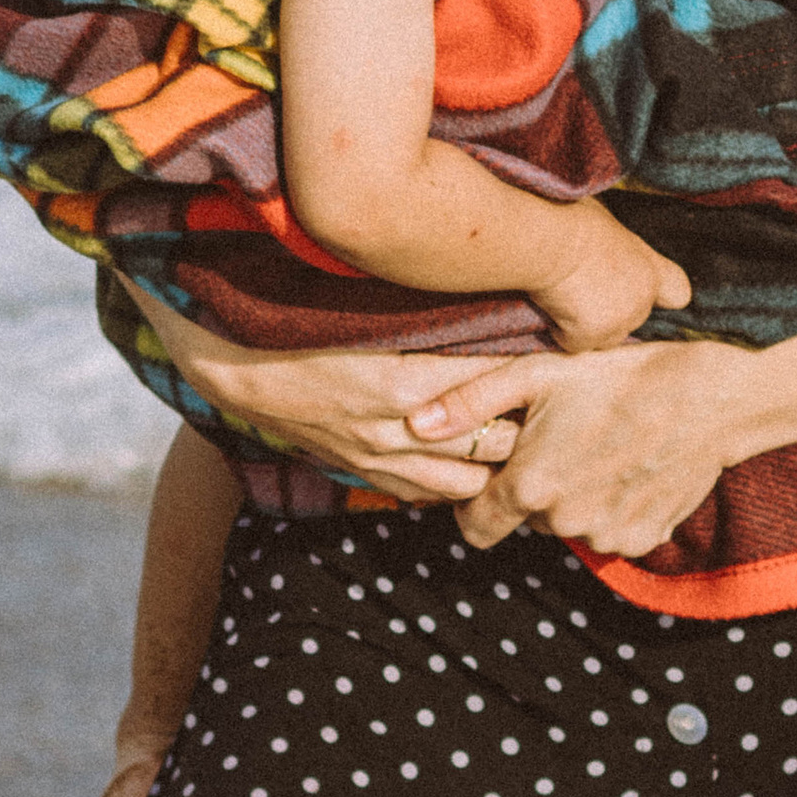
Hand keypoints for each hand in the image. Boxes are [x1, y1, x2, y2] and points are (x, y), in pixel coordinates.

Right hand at [140, 294, 532, 500]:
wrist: (240, 363)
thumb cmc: (307, 320)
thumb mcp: (374, 309)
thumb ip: (436, 316)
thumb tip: (502, 302)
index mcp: (406, 382)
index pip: (494, 389)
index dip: (532, 377)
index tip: (556, 361)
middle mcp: (400, 430)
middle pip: (495, 446)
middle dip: (524, 427)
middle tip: (547, 402)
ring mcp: (382, 459)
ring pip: (469, 483)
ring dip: (493, 463)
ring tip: (511, 434)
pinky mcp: (367, 473)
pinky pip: (428, 494)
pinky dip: (453, 479)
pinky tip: (462, 455)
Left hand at [401, 340, 776, 557]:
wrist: (708, 398)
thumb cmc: (619, 376)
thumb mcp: (538, 373)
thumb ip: (470, 402)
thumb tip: (414, 423)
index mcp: (529, 485)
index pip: (475, 527)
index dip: (478, 502)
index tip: (493, 476)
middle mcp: (563, 522)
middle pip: (527, 519)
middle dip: (534, 489)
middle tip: (560, 441)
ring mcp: (605, 536)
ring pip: (569, 526)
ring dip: (574, 498)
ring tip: (598, 447)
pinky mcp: (642, 541)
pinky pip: (610, 532)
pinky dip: (611, 507)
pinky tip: (627, 465)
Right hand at [528, 202, 694, 350]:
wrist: (549, 238)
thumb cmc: (573, 217)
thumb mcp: (607, 223)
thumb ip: (617, 246)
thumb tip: (603, 243)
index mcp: (649, 268)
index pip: (677, 292)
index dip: (661, 296)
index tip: (637, 289)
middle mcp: (641, 298)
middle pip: (632, 320)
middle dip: (611, 313)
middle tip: (581, 291)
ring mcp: (618, 321)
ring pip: (605, 338)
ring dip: (587, 327)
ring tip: (562, 298)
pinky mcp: (590, 336)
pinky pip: (574, 343)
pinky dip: (560, 332)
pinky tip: (550, 308)